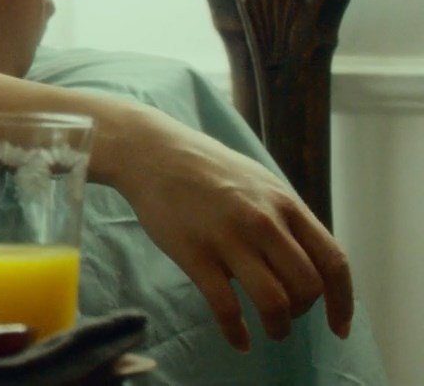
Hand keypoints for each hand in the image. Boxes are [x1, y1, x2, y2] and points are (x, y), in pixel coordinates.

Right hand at [111, 114, 351, 350]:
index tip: (339, 327)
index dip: (342, 301)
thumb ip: (287, 219)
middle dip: (303, 312)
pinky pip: (225, 306)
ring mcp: (228, 238)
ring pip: (273, 301)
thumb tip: (309, 262)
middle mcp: (264, 222)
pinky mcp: (194, 254)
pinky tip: (240, 341)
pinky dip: (237, 332)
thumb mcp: (261, 184)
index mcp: (286, 204)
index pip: (332, 261)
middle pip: (306, 287)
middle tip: (287, 314)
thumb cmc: (208, 169)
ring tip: (271, 330)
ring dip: (278, 327)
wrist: (152, 153)